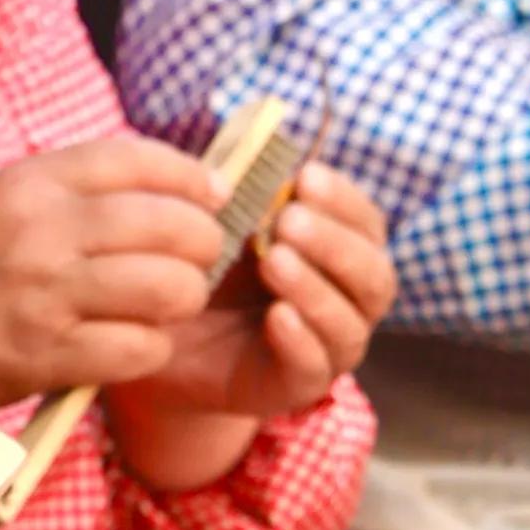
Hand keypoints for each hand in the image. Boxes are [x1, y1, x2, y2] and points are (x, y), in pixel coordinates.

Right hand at [0, 134, 227, 413]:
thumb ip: (72, 190)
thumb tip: (163, 187)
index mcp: (31, 182)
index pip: (139, 160)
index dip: (191, 177)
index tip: (212, 194)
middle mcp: (43, 231)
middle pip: (171, 225)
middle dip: (202, 244)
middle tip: (197, 259)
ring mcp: (47, 295)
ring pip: (168, 287)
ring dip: (183, 299)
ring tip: (169, 305)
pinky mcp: (46, 355)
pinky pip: (139, 348)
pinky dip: (151, 348)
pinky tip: (136, 344)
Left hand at [102, 162, 394, 490]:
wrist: (155, 341)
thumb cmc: (200, 272)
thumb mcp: (221, 226)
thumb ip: (245, 192)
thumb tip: (259, 142)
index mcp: (337, 254)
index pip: (366, 225)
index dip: (345, 200)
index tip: (306, 176)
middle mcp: (345, 301)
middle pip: (373, 275)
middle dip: (334, 243)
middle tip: (288, 220)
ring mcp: (327, 348)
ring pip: (350, 323)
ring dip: (317, 287)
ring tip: (273, 260)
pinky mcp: (297, 387)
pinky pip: (316, 367)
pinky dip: (301, 339)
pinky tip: (275, 316)